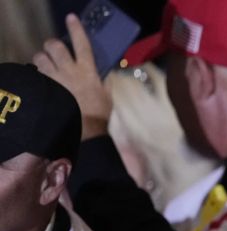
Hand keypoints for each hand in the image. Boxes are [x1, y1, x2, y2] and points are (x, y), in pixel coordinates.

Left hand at [33, 14, 111, 138]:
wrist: (84, 131)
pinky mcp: (44, 88)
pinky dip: (38, 76)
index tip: (71, 18)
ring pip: (40, 58)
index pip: (82, 44)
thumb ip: (104, 81)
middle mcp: (69, 71)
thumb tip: (105, 73)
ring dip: (42, 60)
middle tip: (54, 53)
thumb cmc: (98, 115)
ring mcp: (54, 79)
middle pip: (54, 46)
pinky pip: (35, 74)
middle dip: (52, 46)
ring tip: (47, 68)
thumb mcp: (107, 96)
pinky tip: (43, 82)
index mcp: (87, 71)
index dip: (76, 29)